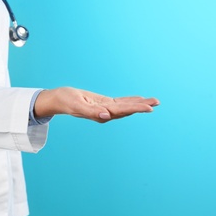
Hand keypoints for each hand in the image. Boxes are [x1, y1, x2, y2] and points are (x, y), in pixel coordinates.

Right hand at [34, 87, 158, 122]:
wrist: (58, 99)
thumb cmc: (65, 101)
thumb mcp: (76, 105)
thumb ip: (91, 112)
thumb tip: (107, 116)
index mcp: (100, 113)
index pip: (121, 111)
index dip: (135, 109)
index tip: (149, 108)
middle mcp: (105, 113)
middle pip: (127, 109)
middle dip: (142, 106)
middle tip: (157, 102)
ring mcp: (104, 108)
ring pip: (125, 106)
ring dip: (139, 104)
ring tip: (154, 101)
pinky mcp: (103, 103)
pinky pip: (119, 102)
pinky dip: (130, 100)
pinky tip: (138, 99)